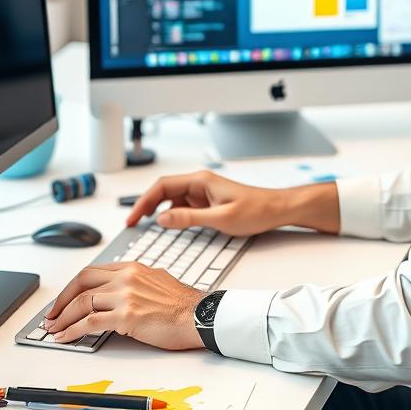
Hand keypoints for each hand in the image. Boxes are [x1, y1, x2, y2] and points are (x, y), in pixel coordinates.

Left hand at [45, 262, 203, 349]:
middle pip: (81, 282)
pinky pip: (90, 323)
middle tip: (52, 314)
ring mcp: (125, 295)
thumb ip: (136, 282)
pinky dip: (73, 330)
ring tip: (54, 329)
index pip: (92, 272)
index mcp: (132, 267)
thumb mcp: (157, 280)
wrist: (199, 315)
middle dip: (61, 300)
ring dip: (63, 318)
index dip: (73, 287)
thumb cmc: (183, 304)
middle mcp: (126, 277)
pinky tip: (66, 337)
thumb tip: (120, 292)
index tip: (64, 299)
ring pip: (82, 303)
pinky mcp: (126, 316)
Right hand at [126, 170, 339, 235]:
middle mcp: (199, 183)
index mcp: (200, 181)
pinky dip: (173, 216)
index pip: (162, 187)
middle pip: (164, 191)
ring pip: (173, 199)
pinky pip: (184, 207)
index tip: (133, 218)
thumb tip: (162, 218)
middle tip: (132, 224)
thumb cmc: (256, 210)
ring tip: (145, 228)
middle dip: (146, 206)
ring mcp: (204, 192)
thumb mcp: (221, 218)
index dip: (143, 202)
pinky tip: (169, 227)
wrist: (278, 209)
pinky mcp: (209, 202)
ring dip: (159, 211)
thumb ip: (190, 218)